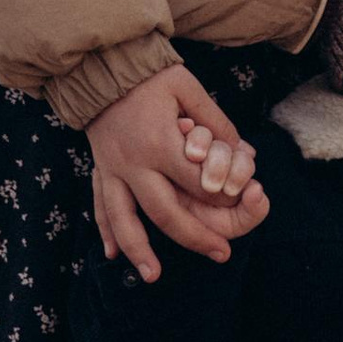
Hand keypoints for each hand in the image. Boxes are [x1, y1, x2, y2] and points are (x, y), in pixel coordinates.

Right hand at [89, 67, 267, 281]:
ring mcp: (113, 169)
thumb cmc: (149, 75)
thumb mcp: (187, 88)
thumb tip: (243, 151)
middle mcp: (134, 163)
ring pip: (125, 219)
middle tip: (221, 254)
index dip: (223, 196)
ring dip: (139, 250)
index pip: (197, 183)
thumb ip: (215, 121)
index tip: (241, 202)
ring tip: (153, 276)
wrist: (99, 65)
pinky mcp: (100, 169)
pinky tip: (112, 254)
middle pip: (165, 212)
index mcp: (160, 143)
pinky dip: (107, 232)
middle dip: (194, 237)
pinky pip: (102, 206)